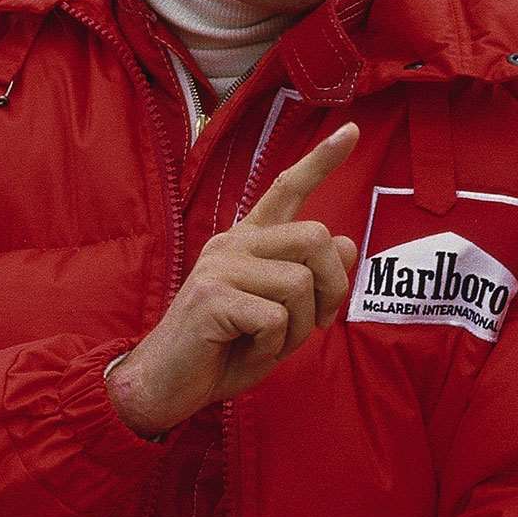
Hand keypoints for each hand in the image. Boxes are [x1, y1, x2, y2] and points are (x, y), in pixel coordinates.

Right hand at [107, 123, 361, 435]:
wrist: (165, 385)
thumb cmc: (224, 350)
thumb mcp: (280, 317)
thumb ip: (308, 280)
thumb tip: (344, 242)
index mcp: (248, 241)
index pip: (287, 189)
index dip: (322, 161)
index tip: (352, 131)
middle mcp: (233, 243)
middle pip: (316, 237)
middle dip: (334, 287)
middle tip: (320, 323)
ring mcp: (220, 266)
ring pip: (300, 282)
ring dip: (300, 327)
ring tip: (271, 343)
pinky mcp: (212, 296)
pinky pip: (275, 317)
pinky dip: (273, 346)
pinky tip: (246, 350)